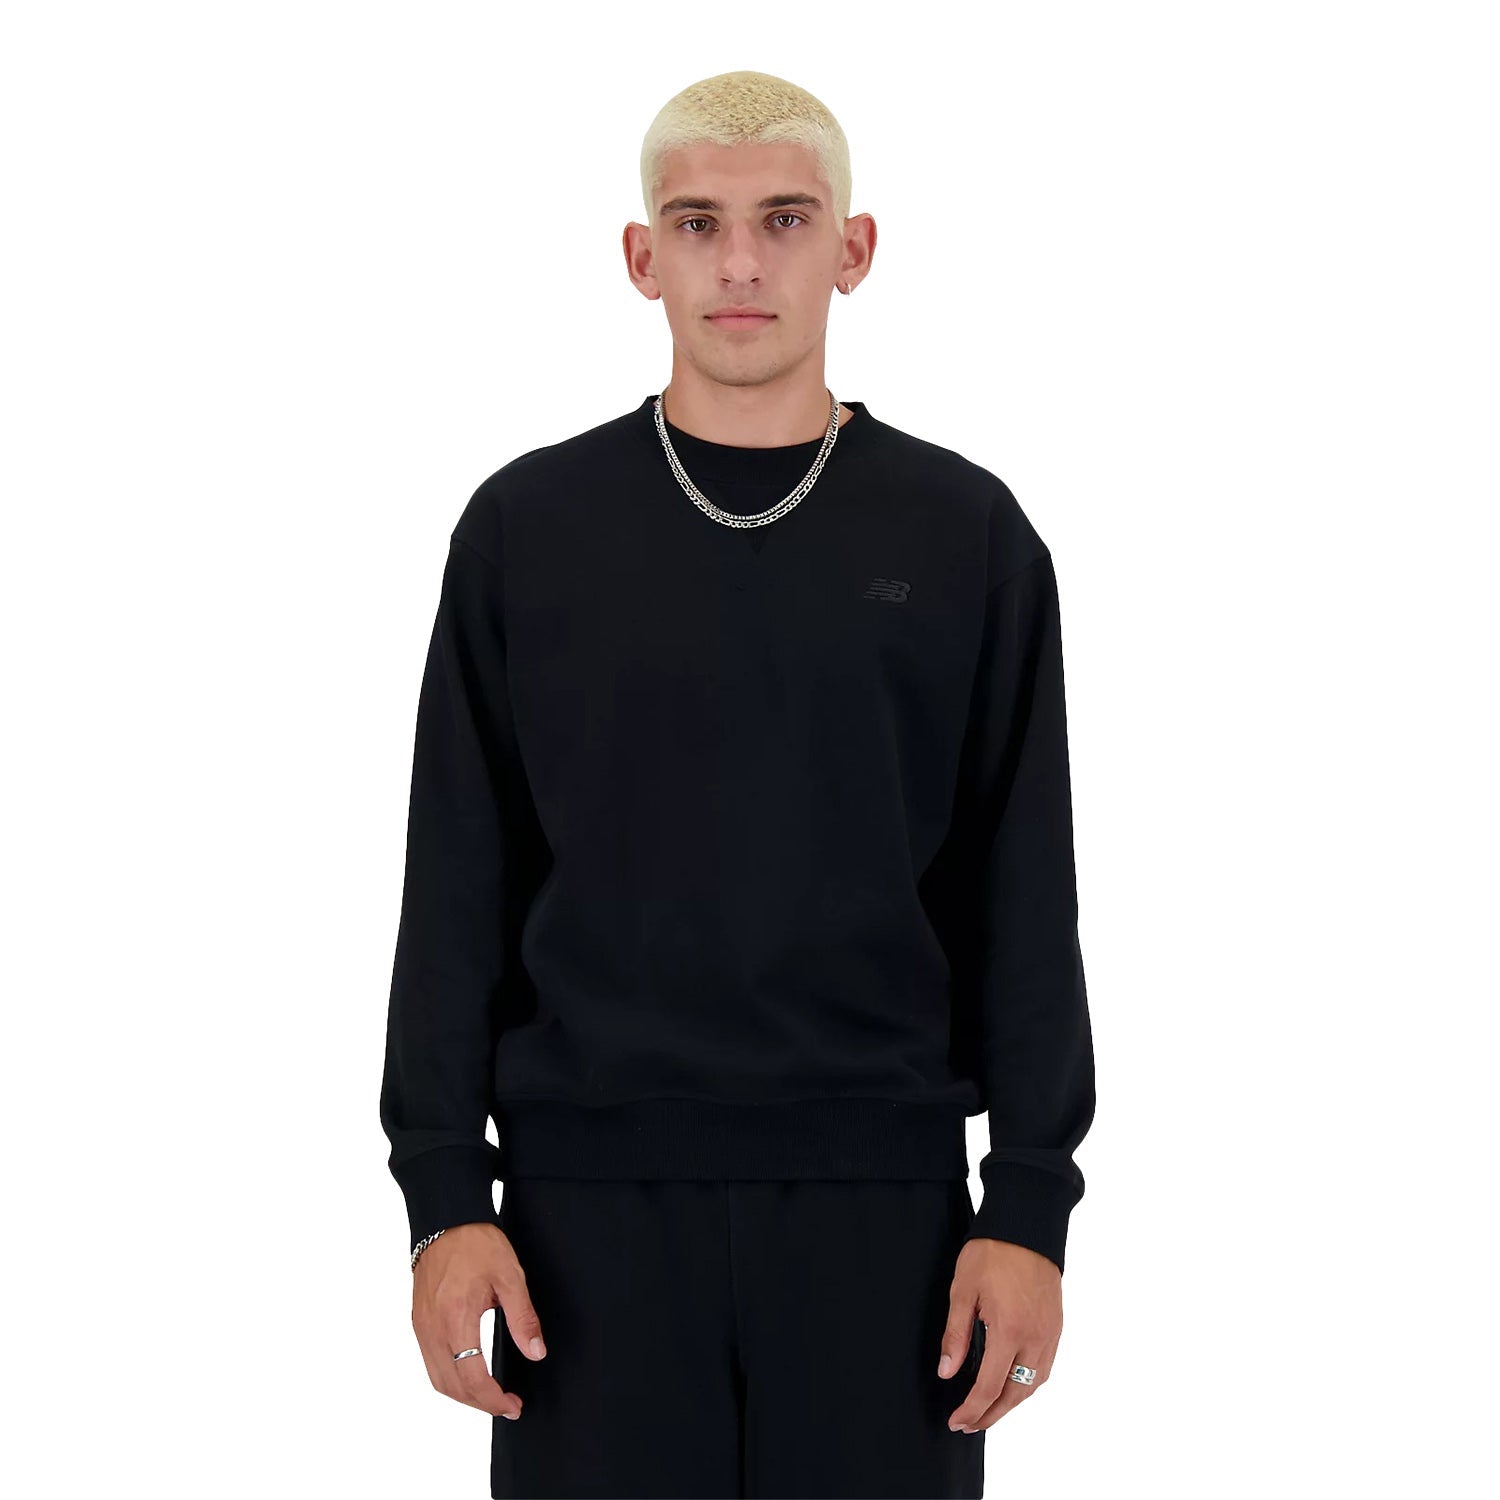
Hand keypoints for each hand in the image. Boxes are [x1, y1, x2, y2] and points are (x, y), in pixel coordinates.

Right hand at [410, 1221, 547, 1419]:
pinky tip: (468, 1375)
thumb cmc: (477, 1243)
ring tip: (490, 1396)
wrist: (446, 1220)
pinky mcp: (418, 1322)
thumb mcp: (510, 1276)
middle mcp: (433, 1329)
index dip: (492, 1399)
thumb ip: (523, 1317)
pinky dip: (449, 1378)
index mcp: (456, 1319)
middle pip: (452, 1386)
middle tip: (507, 1406)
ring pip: (437, 1379)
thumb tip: (536, 1352)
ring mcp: (422, 1327)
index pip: (472, 1378)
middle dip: (480, 1404)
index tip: (512, 1406)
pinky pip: (430, 1363)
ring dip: (463, 1395)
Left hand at [936, 1237, 1061, 1432]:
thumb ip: (955, 1334)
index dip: (972, 1409)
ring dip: (1011, 1403)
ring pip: (1033, 1385)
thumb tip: (947, 1372)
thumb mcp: (963, 1290)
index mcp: (1009, 1331)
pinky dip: (1028, 1385)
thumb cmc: (992, 1252)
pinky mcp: (1056, 1327)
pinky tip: (1013, 1384)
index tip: (956, 1421)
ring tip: (989, 1409)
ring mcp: (1050, 1335)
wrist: (1027, 1226)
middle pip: (1015, 1394)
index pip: (989, 1387)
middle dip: (991, 1415)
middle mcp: (1035, 1339)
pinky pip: (1044, 1369)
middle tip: (969, 1424)